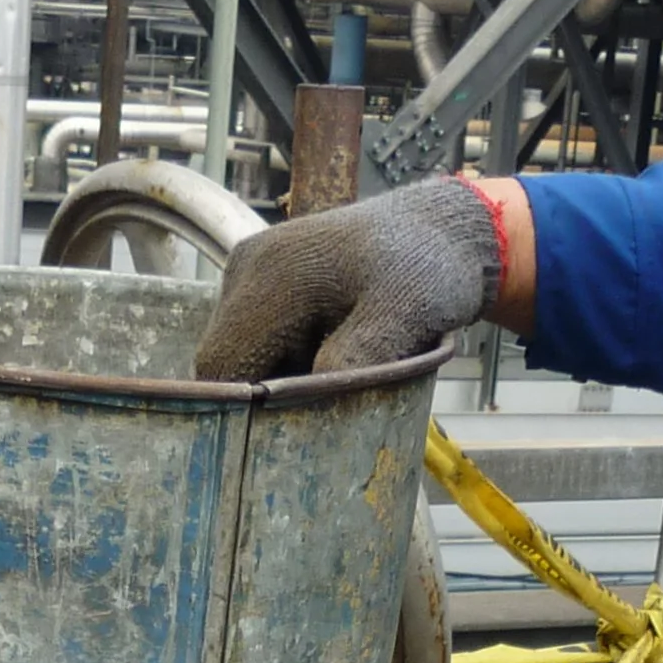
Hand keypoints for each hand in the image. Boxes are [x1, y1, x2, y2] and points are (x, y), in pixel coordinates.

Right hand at [194, 178, 508, 383]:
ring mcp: (251, 269)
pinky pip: (254, 335)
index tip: (290, 431)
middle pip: (223, 362)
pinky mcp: (260, 277)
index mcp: (273, 275)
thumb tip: (305, 400)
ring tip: (333, 364)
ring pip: (238, 351)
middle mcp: (248, 266)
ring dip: (275, 375)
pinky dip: (282, 356)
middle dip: (263, 394)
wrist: (439, 231)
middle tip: (324, 400)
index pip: (222, 366)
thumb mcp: (404, 320)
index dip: (245, 409)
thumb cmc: (427, 274)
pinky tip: (325, 347)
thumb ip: (355, 361)